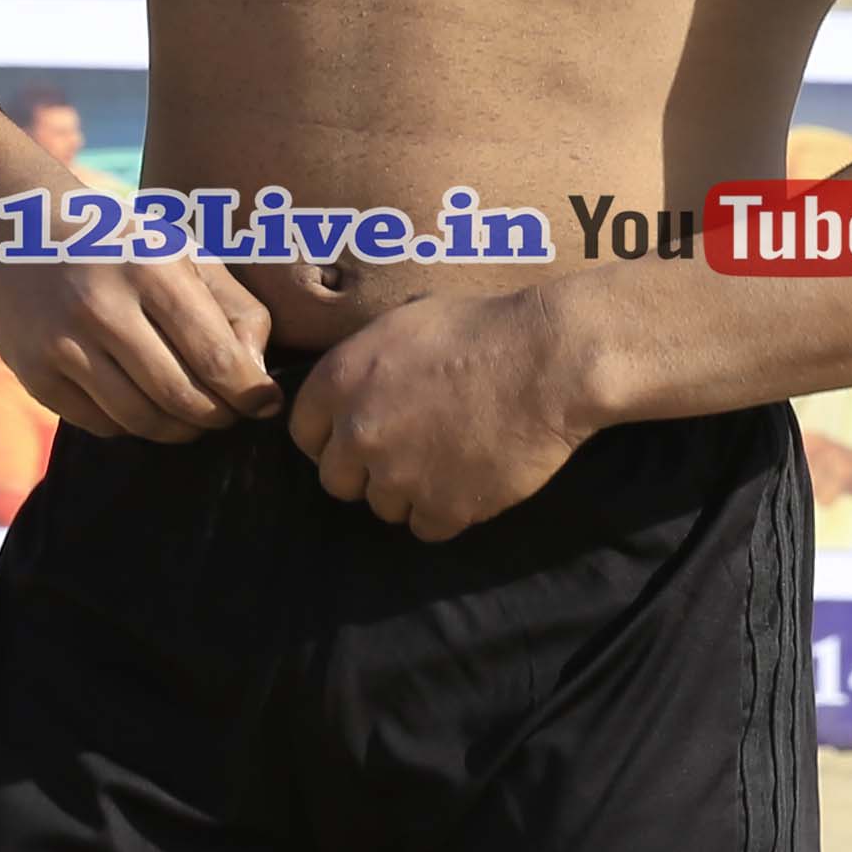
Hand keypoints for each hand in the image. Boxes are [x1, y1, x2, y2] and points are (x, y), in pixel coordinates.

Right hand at [0, 245, 275, 444]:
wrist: (15, 226)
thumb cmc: (119, 241)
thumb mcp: (183, 252)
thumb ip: (234, 307)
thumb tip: (257, 375)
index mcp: (151, 268)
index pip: (216, 357)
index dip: (249, 393)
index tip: (264, 403)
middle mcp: (103, 307)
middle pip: (181, 397)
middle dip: (218, 417)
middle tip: (229, 415)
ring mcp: (62, 344)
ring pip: (141, 420)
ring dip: (179, 430)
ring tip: (193, 418)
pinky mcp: (34, 373)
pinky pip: (100, 424)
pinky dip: (133, 426)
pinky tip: (144, 406)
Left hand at [284, 283, 591, 540]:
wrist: (546, 360)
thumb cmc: (483, 328)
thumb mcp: (405, 323)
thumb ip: (366, 363)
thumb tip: (357, 384)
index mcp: (338, 381)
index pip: (305, 435)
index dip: (332, 438)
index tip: (360, 437)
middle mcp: (358, 433)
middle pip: (338, 481)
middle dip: (367, 471)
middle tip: (408, 453)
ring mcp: (398, 477)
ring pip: (384, 507)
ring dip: (409, 492)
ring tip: (448, 462)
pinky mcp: (443, 508)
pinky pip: (427, 527)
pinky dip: (446, 511)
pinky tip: (469, 482)